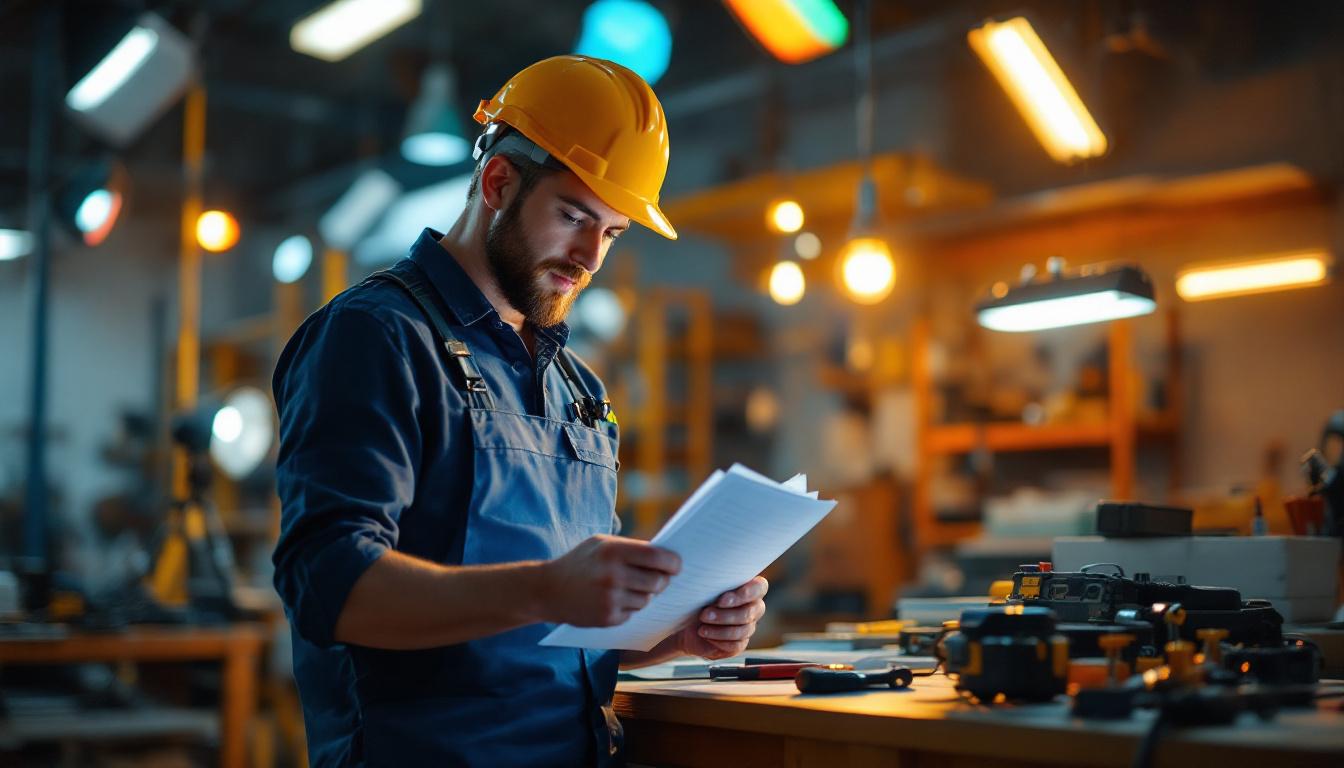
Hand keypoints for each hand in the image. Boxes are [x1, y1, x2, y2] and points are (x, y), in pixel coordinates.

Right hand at [538, 535, 680, 626]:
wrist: (547, 590)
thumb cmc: (580, 562)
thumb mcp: (601, 544)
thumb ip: (631, 548)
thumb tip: (665, 556)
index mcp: (614, 551)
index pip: (658, 557)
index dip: (673, 562)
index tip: (677, 566)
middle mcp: (613, 575)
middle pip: (658, 582)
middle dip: (662, 581)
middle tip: (658, 579)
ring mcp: (611, 599)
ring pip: (648, 600)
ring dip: (644, 595)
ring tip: (628, 587)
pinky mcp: (608, 618)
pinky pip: (633, 613)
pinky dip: (629, 607)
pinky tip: (614, 599)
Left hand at [675, 576, 767, 659]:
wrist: (686, 625)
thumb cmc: (696, 599)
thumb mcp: (700, 587)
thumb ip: (705, 578)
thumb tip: (693, 567)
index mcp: (748, 587)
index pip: (759, 587)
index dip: (746, 593)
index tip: (723, 599)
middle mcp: (752, 607)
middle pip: (750, 612)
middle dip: (726, 614)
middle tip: (705, 614)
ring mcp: (748, 627)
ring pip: (743, 630)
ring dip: (720, 629)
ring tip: (702, 627)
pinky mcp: (739, 644)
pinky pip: (735, 645)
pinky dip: (718, 640)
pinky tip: (705, 634)